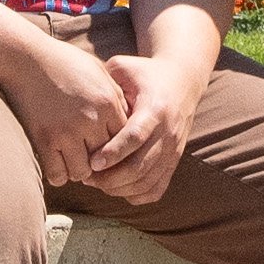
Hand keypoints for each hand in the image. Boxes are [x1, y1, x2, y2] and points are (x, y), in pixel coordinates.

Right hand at [0, 22, 137, 184]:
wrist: (25, 57)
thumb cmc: (63, 61)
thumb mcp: (98, 72)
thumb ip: (115, 97)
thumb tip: (129, 120)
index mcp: (107, 104)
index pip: (124, 142)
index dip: (117, 148)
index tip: (107, 148)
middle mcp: (91, 120)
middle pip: (106, 160)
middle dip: (100, 163)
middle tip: (90, 161)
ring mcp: (67, 132)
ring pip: (83, 173)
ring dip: (78, 170)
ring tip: (72, 160)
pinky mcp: (44, 140)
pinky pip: (58, 175)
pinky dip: (58, 173)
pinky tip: (56, 162)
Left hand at [68, 47, 200, 206]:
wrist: (182, 82)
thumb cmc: (145, 74)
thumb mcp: (125, 67)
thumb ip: (104, 79)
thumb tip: (81, 96)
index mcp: (155, 109)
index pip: (135, 137)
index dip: (113, 152)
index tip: (92, 162)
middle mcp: (168, 133)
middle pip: (139, 166)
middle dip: (110, 178)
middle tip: (87, 176)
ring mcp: (173, 151)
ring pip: (146, 183)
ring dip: (119, 188)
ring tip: (97, 182)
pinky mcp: (174, 162)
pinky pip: (155, 190)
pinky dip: (135, 195)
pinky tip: (116, 188)